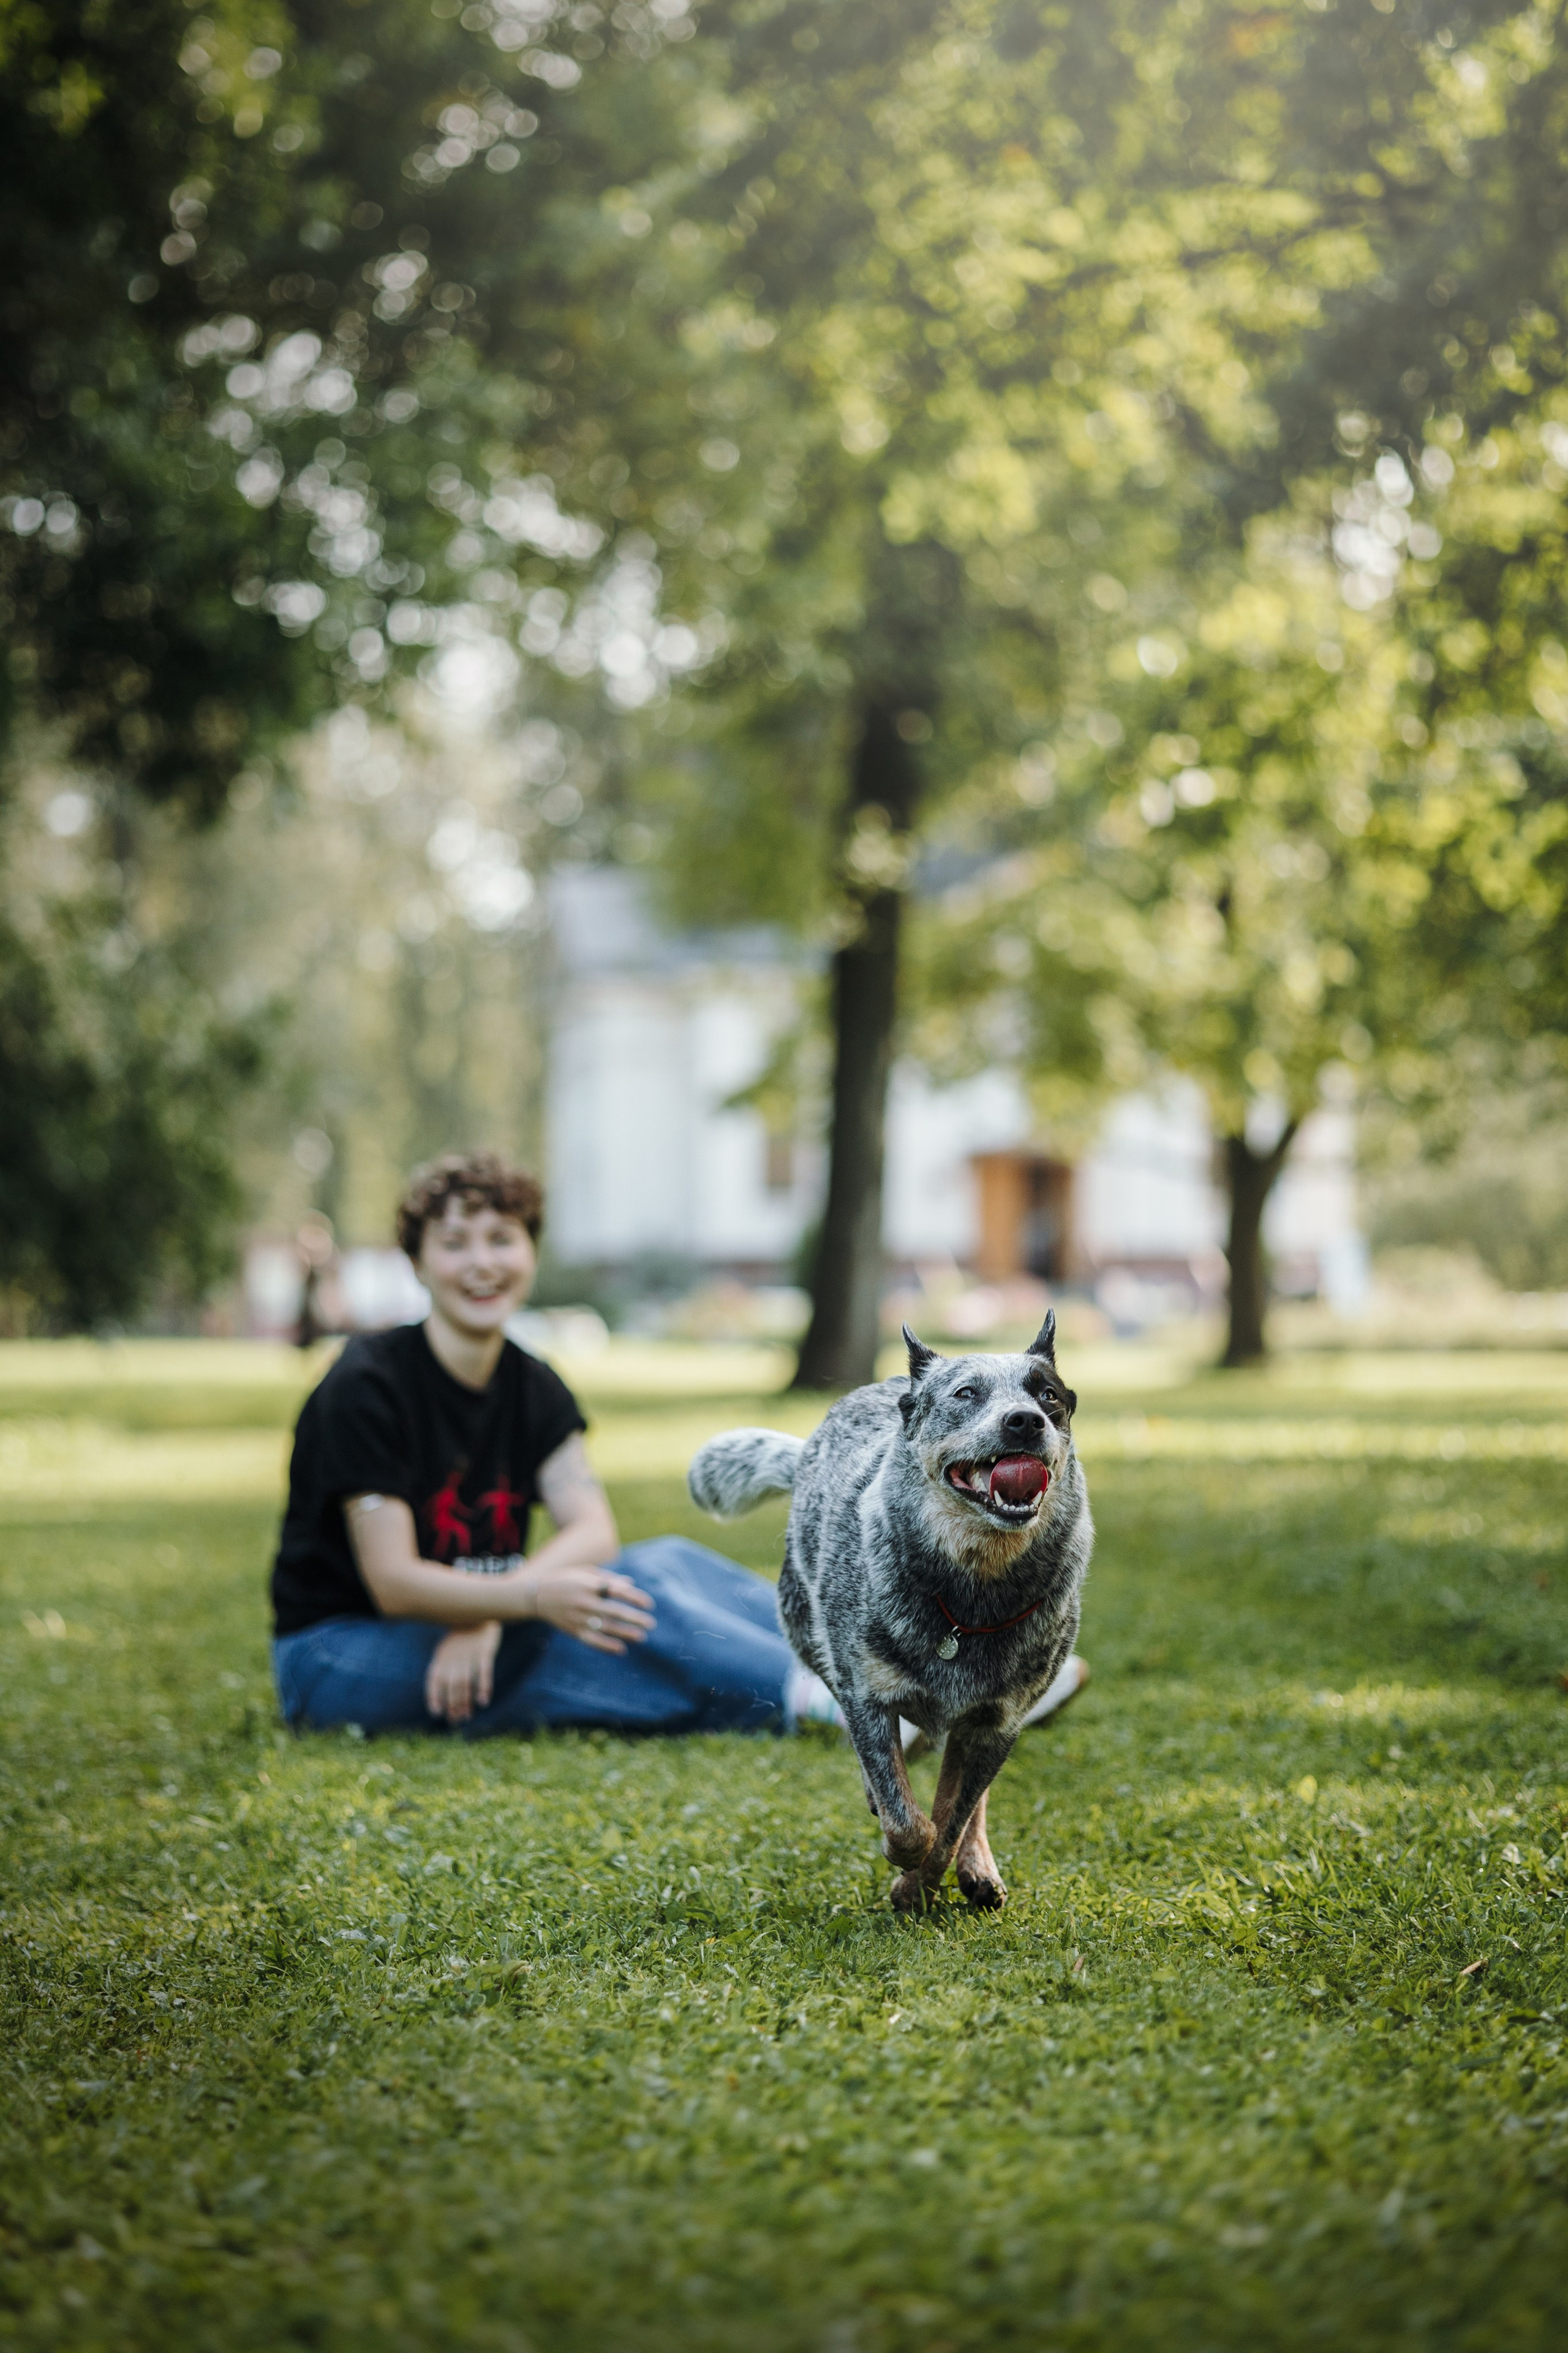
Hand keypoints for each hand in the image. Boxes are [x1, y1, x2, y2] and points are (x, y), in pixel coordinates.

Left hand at [425, 1620, 502, 1722]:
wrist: (479, 1611)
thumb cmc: (463, 1634)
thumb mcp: (448, 1647)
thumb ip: (444, 1666)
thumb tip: (443, 1690)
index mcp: (442, 1656)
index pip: (434, 1679)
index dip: (434, 1696)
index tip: (436, 1712)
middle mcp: (453, 1656)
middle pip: (450, 1685)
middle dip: (452, 1704)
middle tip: (456, 1720)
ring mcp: (469, 1654)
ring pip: (465, 1682)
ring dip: (465, 1701)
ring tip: (466, 1716)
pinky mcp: (485, 1651)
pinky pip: (483, 1672)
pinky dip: (483, 1687)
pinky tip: (483, 1701)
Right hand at [524, 1564, 653, 1653]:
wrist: (537, 1595)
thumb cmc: (566, 1580)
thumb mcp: (585, 1572)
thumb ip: (608, 1578)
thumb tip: (630, 1583)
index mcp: (589, 1584)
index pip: (617, 1591)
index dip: (635, 1597)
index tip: (649, 1604)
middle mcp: (584, 1602)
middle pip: (613, 1611)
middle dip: (634, 1618)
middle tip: (651, 1623)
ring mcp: (578, 1618)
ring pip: (605, 1628)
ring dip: (625, 1633)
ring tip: (642, 1637)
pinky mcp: (573, 1630)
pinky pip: (592, 1641)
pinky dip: (606, 1646)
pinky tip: (621, 1649)